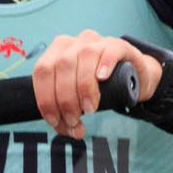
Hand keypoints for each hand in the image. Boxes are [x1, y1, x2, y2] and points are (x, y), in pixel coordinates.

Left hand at [32, 31, 160, 138]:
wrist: (130, 75)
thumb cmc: (98, 88)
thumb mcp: (77, 101)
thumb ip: (70, 116)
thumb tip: (72, 131)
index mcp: (55, 53)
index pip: (42, 72)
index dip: (46, 98)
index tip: (54, 120)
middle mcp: (73, 43)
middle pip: (61, 66)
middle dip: (65, 98)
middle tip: (74, 119)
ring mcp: (96, 41)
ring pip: (84, 56)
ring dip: (84, 87)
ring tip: (89, 108)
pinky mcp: (118, 45)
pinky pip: (110, 50)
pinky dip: (105, 64)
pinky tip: (103, 79)